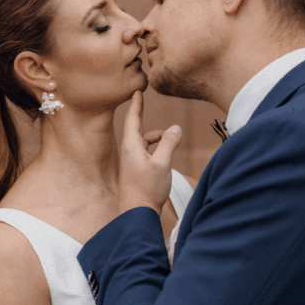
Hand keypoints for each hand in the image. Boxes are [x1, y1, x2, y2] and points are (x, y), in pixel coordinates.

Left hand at [118, 91, 182, 214]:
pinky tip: (167, 156)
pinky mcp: (136, 171)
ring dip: (157, 137)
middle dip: (142, 114)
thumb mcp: (163, 163)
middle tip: (142, 99)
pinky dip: (157, 149)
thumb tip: (176, 128)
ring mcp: (131, 162)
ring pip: (144, 141)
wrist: (137, 214)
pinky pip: (146, 152)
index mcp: (131, 146)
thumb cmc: (148, 189)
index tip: (136, 90)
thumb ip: (170, 143)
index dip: (136, 104)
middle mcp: (128, 151)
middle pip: (137, 128)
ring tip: (173, 139)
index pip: (133, 118)